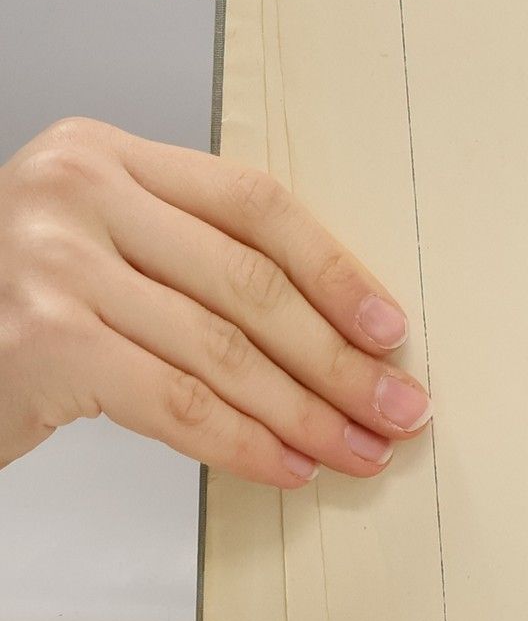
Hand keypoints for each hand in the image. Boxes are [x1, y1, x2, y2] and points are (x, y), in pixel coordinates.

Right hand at [0, 117, 430, 486]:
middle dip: (338, 358)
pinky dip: (242, 442)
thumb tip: (339, 330)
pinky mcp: (40, 341)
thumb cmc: (15, 311)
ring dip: (306, 412)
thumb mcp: (101, 251)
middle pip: (250, 282)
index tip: (391, 329)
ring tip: (357, 449)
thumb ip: (191, 260)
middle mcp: (76, 193)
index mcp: (107, 154)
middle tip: (397, 407)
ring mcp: (51, 263)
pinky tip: (287, 466)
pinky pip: (173, 401)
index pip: (257, 205)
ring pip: (221, 349)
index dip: (337, 270)